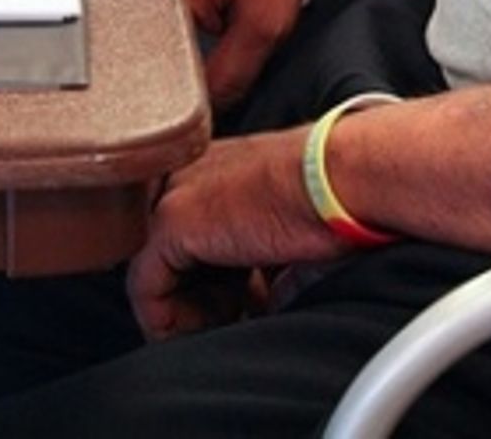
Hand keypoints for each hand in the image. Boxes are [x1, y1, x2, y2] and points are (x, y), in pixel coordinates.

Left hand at [128, 128, 342, 338]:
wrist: (345, 174)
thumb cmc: (333, 197)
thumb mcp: (289, 230)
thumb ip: (261, 260)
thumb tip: (264, 303)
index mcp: (220, 168)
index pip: (193, 236)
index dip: (221, 281)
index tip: (256, 300)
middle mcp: (190, 173)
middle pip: (169, 255)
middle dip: (203, 296)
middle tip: (243, 312)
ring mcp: (173, 191)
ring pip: (152, 274)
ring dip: (190, 312)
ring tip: (234, 316)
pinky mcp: (170, 218)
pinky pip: (145, 290)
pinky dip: (172, 322)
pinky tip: (216, 321)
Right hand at [171, 0, 328, 108]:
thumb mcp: (266, 22)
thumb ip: (231, 75)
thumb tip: (207, 113)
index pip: (155, 67)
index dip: (187, 85)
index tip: (213, 83)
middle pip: (160, 43)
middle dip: (197, 48)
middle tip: (236, 18)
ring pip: (171, 16)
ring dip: (200, 19)